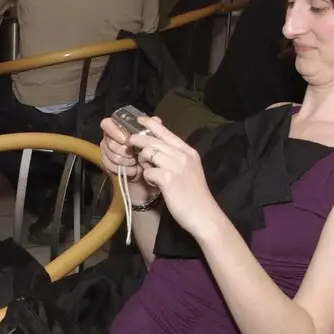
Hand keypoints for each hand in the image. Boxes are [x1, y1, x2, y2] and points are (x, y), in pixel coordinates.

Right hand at [99, 116, 155, 202]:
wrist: (143, 168)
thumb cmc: (145, 149)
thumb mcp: (151, 137)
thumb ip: (152, 127)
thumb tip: (156, 120)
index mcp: (116, 128)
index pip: (106, 124)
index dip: (114, 131)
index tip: (126, 139)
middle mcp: (108, 138)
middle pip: (110, 143)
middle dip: (123, 151)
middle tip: (134, 155)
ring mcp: (106, 151)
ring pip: (111, 155)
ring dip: (126, 161)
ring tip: (135, 163)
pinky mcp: (106, 164)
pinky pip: (111, 167)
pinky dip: (125, 169)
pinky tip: (133, 170)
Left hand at [125, 116, 220, 236]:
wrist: (203, 214)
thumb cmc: (194, 195)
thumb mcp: (189, 170)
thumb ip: (176, 158)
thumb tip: (156, 149)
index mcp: (189, 152)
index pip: (167, 133)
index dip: (151, 124)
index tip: (140, 119)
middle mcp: (183, 155)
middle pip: (154, 141)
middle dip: (138, 140)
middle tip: (130, 142)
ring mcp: (176, 166)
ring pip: (149, 153)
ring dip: (143, 162)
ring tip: (148, 172)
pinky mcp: (168, 179)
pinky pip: (147, 171)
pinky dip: (147, 177)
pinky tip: (154, 184)